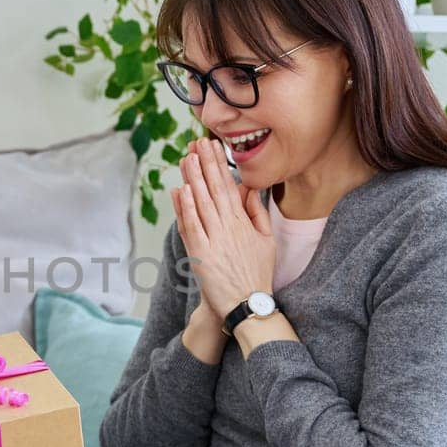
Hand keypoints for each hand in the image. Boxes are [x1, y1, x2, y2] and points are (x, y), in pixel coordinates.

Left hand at [172, 136, 274, 319]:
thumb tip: (248, 187)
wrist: (247, 304)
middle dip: (205, 164)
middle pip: (213, 190)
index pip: (229, 186)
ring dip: (192, 180)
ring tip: (186, 158)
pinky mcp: (201, 256)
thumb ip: (256, 212)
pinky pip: (191, 227)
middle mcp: (229, 228)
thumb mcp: (266, 239)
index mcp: (244, 222)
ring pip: (201, 204)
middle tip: (197, 142)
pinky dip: (185, 209)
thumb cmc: (257, 272)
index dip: (219, 165)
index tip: (213, 146)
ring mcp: (214, 241)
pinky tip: (180, 190)